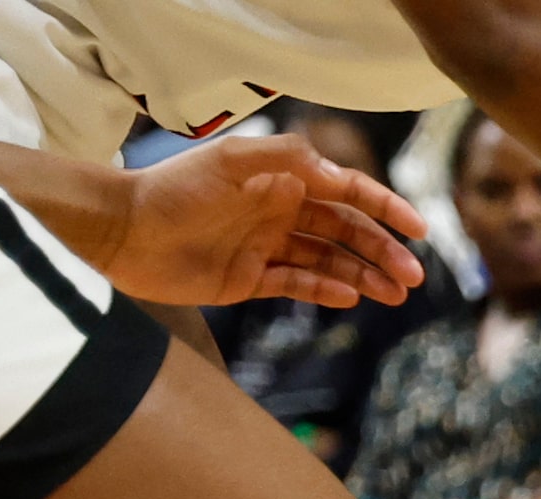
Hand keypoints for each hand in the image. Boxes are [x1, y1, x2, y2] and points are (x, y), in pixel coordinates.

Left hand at [105, 136, 427, 307]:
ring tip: (393, 295)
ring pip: (329, 261)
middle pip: (346, 231)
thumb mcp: (231, 160)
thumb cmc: (173, 190)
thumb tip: (337, 175)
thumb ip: (286, 158)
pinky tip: (349, 298)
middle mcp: (280, 210)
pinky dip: (325, 291)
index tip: (418, 229)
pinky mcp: (250, 279)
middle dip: (382, 252)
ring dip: (363, 276)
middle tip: (413, 277)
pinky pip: (298, 284)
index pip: (347, 191)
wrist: (122, 233)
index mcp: (281, 179)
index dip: (385, 208)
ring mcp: (267, 246)